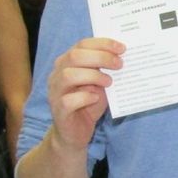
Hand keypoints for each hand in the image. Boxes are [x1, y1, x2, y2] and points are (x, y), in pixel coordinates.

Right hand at [47, 38, 123, 153]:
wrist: (75, 133)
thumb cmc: (88, 104)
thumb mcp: (100, 84)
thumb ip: (105, 70)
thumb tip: (122, 57)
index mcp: (67, 63)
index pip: (81, 45)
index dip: (102, 44)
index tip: (121, 48)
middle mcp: (57, 74)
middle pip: (75, 56)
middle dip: (100, 57)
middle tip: (119, 64)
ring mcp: (55, 92)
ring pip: (68, 75)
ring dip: (93, 76)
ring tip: (108, 82)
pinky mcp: (58, 110)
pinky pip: (68, 100)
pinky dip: (85, 97)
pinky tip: (95, 98)